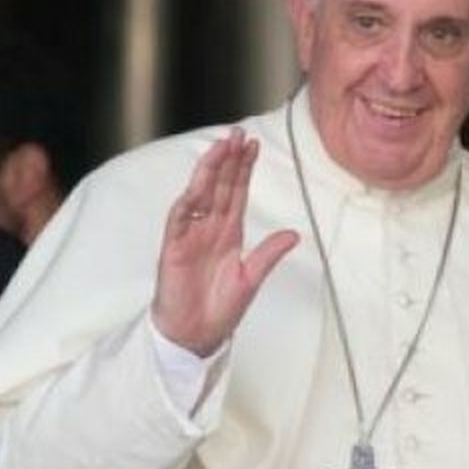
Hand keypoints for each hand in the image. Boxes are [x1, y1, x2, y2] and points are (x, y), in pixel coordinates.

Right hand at [152, 128, 298, 356]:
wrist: (195, 334)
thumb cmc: (219, 307)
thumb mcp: (251, 278)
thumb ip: (269, 254)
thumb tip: (293, 234)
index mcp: (228, 232)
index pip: (237, 192)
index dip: (243, 168)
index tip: (253, 145)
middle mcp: (209, 229)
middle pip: (219, 186)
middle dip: (228, 160)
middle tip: (238, 134)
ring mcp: (190, 236)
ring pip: (199, 196)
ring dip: (208, 172)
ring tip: (220, 149)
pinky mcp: (174, 249)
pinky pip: (179, 221)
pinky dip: (187, 202)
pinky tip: (196, 186)